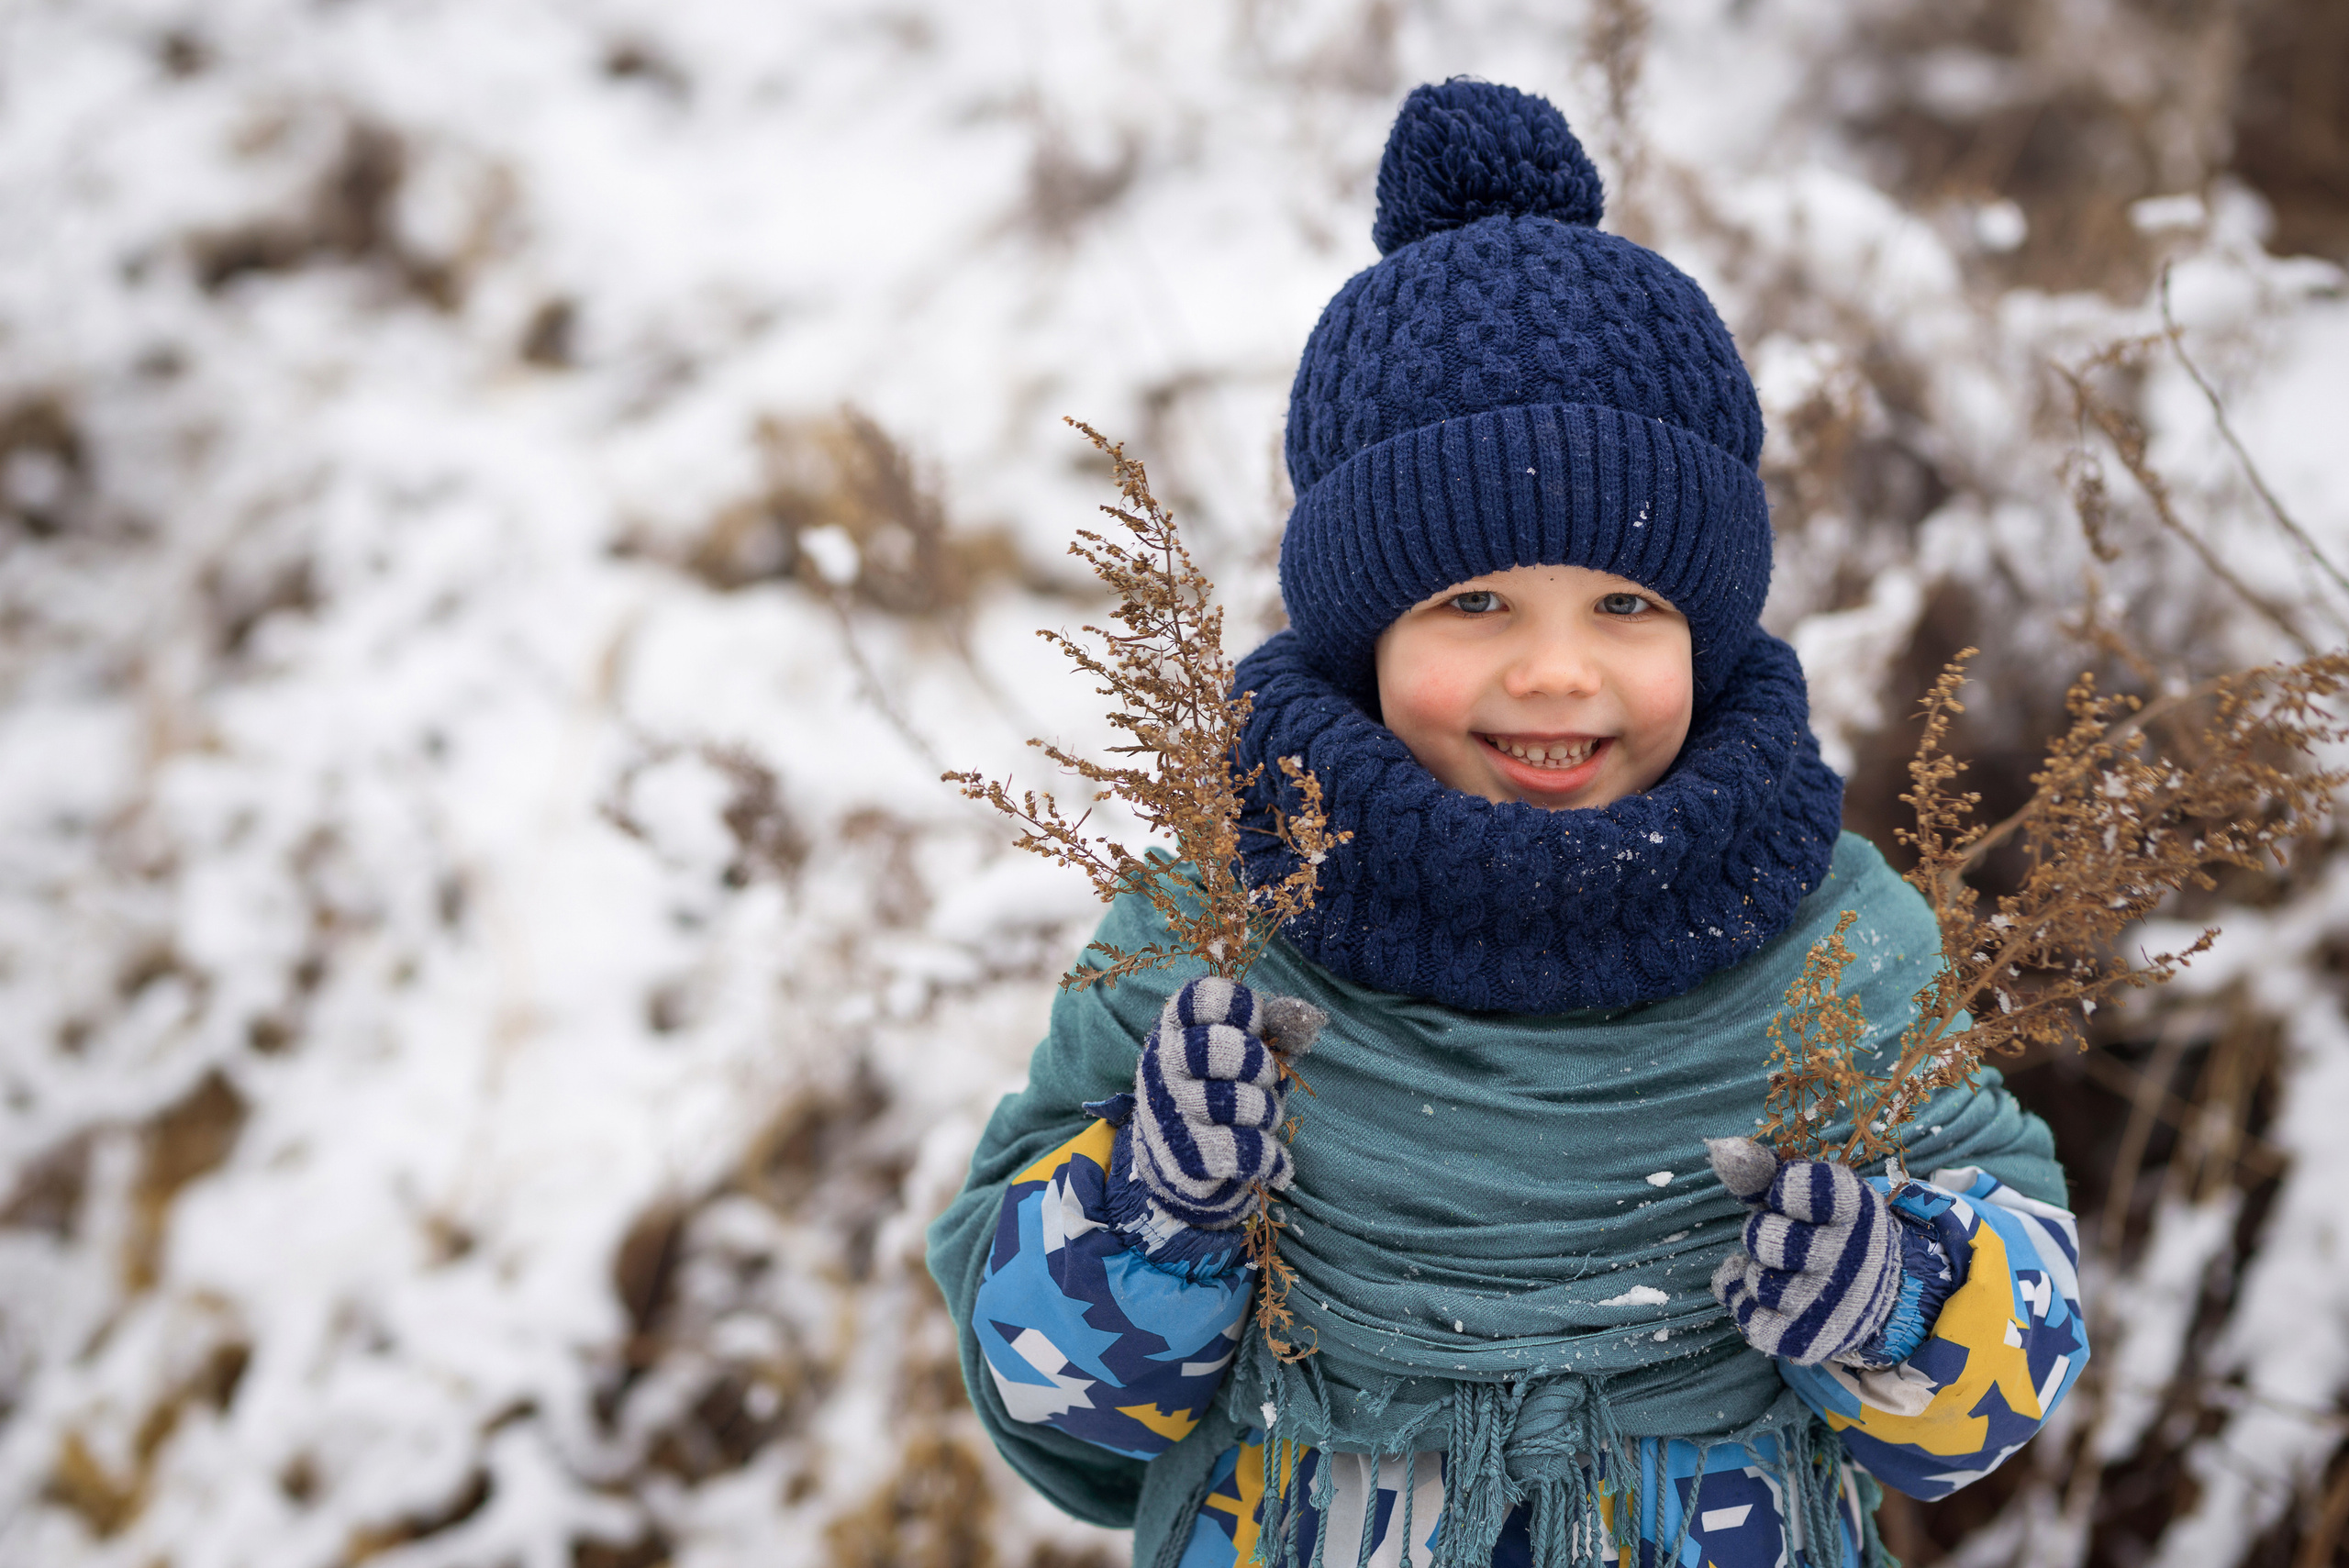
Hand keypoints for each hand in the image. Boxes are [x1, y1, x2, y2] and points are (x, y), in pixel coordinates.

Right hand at [1127, 978, 1324, 1228]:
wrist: (1175, 1160)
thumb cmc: (1216, 1091)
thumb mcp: (1237, 1052)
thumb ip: (1268, 1031)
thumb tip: (1308, 1019)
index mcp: (1176, 1028)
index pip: (1203, 998)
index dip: (1241, 1007)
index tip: (1254, 1025)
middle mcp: (1165, 1064)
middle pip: (1226, 1050)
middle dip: (1260, 1066)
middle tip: (1261, 1079)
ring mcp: (1172, 1111)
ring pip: (1240, 1103)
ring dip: (1265, 1113)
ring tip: (1259, 1118)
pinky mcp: (1185, 1157)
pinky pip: (1243, 1150)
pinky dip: (1268, 1156)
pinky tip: (1274, 1161)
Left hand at [1705, 1136, 1902, 1366]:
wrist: (1875, 1293)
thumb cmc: (1825, 1229)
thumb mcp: (1809, 1192)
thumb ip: (1763, 1171)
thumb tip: (1721, 1149)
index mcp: (1853, 1207)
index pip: (1791, 1187)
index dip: (1781, 1192)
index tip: (1795, 1199)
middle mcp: (1849, 1256)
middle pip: (1763, 1238)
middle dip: (1763, 1233)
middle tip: (1786, 1237)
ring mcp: (1831, 1303)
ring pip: (1756, 1281)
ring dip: (1757, 1273)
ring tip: (1781, 1269)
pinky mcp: (1812, 1340)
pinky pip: (1750, 1321)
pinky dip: (1744, 1305)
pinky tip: (1761, 1295)